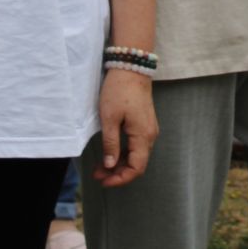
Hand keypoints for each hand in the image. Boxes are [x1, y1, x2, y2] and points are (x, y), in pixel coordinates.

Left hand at [92, 68, 157, 186]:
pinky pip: (136, 145)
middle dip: (117, 173)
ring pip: (136, 155)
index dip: (120, 179)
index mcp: (143, 135)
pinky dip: (123, 153)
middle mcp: (150, 135)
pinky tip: (110, 153)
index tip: (103, 180)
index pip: (136, 168)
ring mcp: (149, 129)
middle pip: (137, 164)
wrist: (131, 68)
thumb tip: (110, 165)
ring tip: (100, 166)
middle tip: (97, 174)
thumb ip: (111, 144)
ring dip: (119, 164)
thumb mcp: (109, 118)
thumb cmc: (119, 91)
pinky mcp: (144, 124)